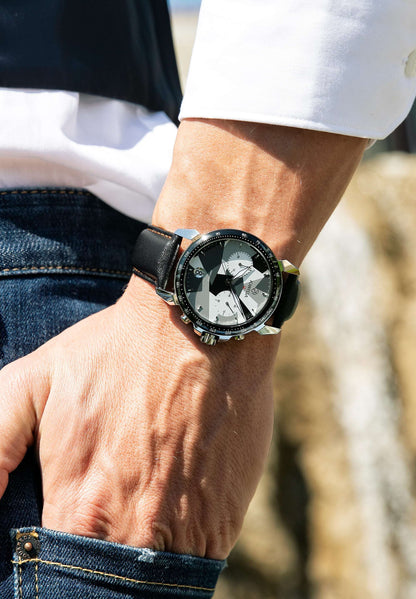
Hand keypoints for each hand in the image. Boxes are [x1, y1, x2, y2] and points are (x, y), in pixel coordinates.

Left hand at [0, 276, 277, 558]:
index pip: (58, 580)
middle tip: (106, 528)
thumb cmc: (116, 351)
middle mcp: (133, 533)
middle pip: (112, 589)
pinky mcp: (225, 517)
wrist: (199, 329)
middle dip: (104, 574)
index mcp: (79, 509)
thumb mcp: (33, 382)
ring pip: (158, 582)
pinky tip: (174, 503)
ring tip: (140, 516)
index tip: (69, 549)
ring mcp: (186, 528)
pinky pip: (199, 559)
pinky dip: (182, 546)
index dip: (59, 575)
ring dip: (145, 563)